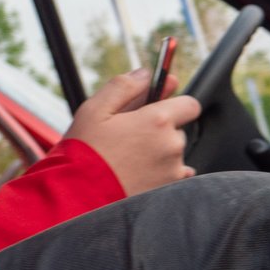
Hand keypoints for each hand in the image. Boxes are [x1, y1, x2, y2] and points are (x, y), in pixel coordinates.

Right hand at [71, 69, 200, 195]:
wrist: (79, 196)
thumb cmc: (85, 152)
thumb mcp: (95, 109)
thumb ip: (124, 86)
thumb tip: (145, 73)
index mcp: (158, 120)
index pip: (190, 104)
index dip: (175, 104)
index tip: (159, 108)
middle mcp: (172, 145)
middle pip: (178, 130)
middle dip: (159, 131)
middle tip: (128, 137)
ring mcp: (172, 171)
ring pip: (173, 154)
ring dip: (158, 153)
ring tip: (127, 160)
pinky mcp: (168, 191)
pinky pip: (174, 176)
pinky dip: (160, 174)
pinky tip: (136, 175)